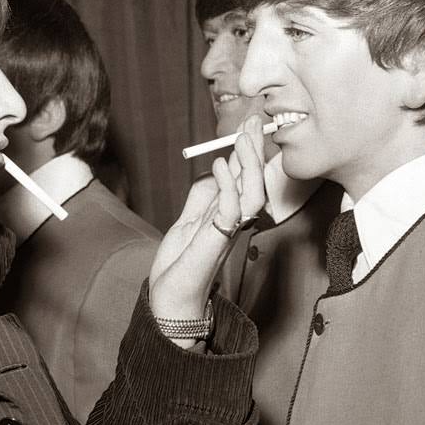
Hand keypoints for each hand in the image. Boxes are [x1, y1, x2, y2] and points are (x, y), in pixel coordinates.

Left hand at [149, 115, 265, 340]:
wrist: (170, 303)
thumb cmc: (179, 268)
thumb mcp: (186, 223)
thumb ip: (201, 198)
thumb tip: (216, 169)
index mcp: (228, 218)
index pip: (245, 179)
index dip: (248, 153)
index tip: (247, 126)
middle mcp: (233, 224)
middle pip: (253, 182)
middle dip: (254, 150)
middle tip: (252, 121)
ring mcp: (227, 234)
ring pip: (251, 194)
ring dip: (248, 163)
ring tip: (241, 137)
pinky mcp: (215, 243)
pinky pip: (229, 211)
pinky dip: (228, 185)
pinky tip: (222, 165)